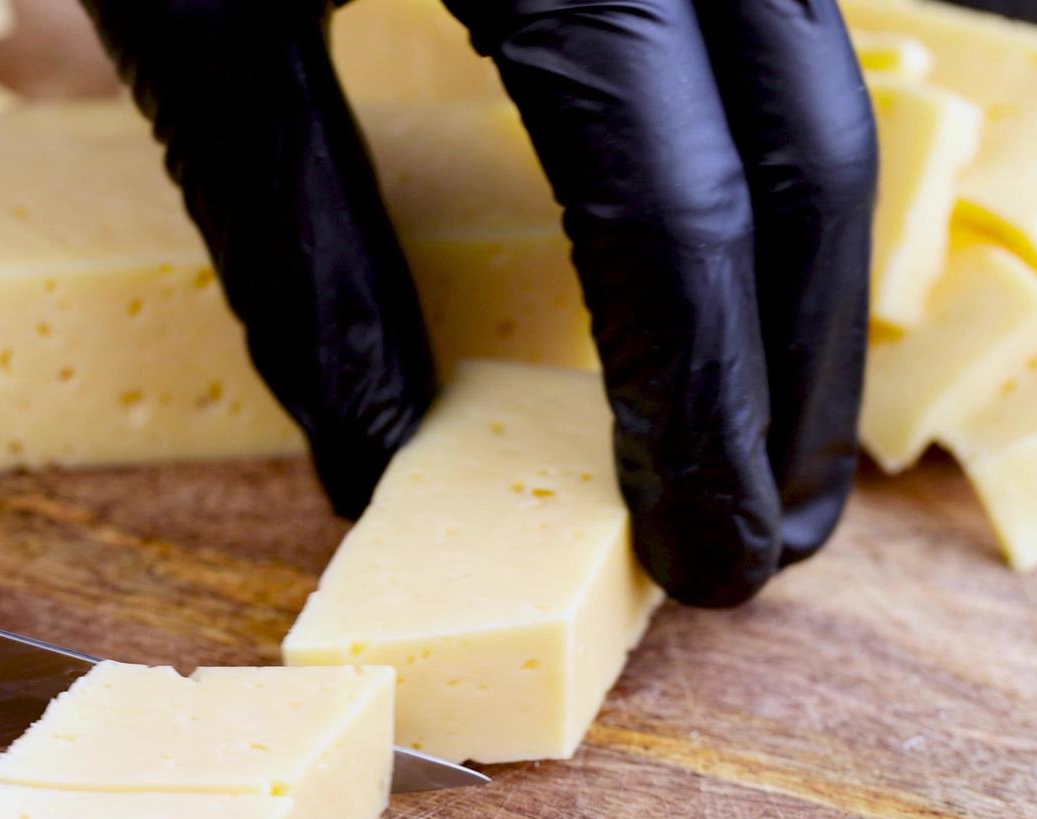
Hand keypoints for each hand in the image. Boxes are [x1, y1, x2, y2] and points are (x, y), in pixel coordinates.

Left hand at [77, 0, 875, 606]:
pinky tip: (734, 269)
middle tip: (764, 537)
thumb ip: (295, 235)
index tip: (694, 547)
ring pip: (833, 96)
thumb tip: (372, 446)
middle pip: (816, 167)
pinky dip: (771, 178)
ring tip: (764, 433)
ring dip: (809, 290)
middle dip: (799, 377)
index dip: (693, 410)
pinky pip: (781, 36)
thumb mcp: (203, 18)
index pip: (673, 221)